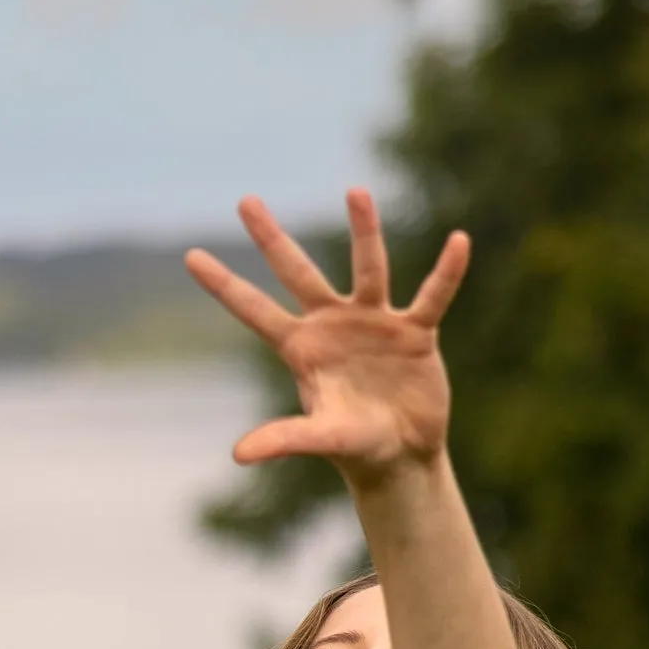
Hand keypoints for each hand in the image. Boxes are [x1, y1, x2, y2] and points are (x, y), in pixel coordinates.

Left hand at [185, 189, 469, 478]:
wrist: (401, 457)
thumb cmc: (354, 447)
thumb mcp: (320, 439)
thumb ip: (283, 439)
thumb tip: (239, 454)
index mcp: (301, 348)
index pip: (254, 310)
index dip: (224, 285)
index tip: (189, 256)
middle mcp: (332, 325)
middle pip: (297, 272)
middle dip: (271, 239)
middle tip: (245, 201)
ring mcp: (373, 323)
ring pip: (367, 268)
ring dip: (363, 231)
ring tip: (355, 191)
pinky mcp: (414, 332)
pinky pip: (432, 296)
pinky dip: (446, 273)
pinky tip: (459, 242)